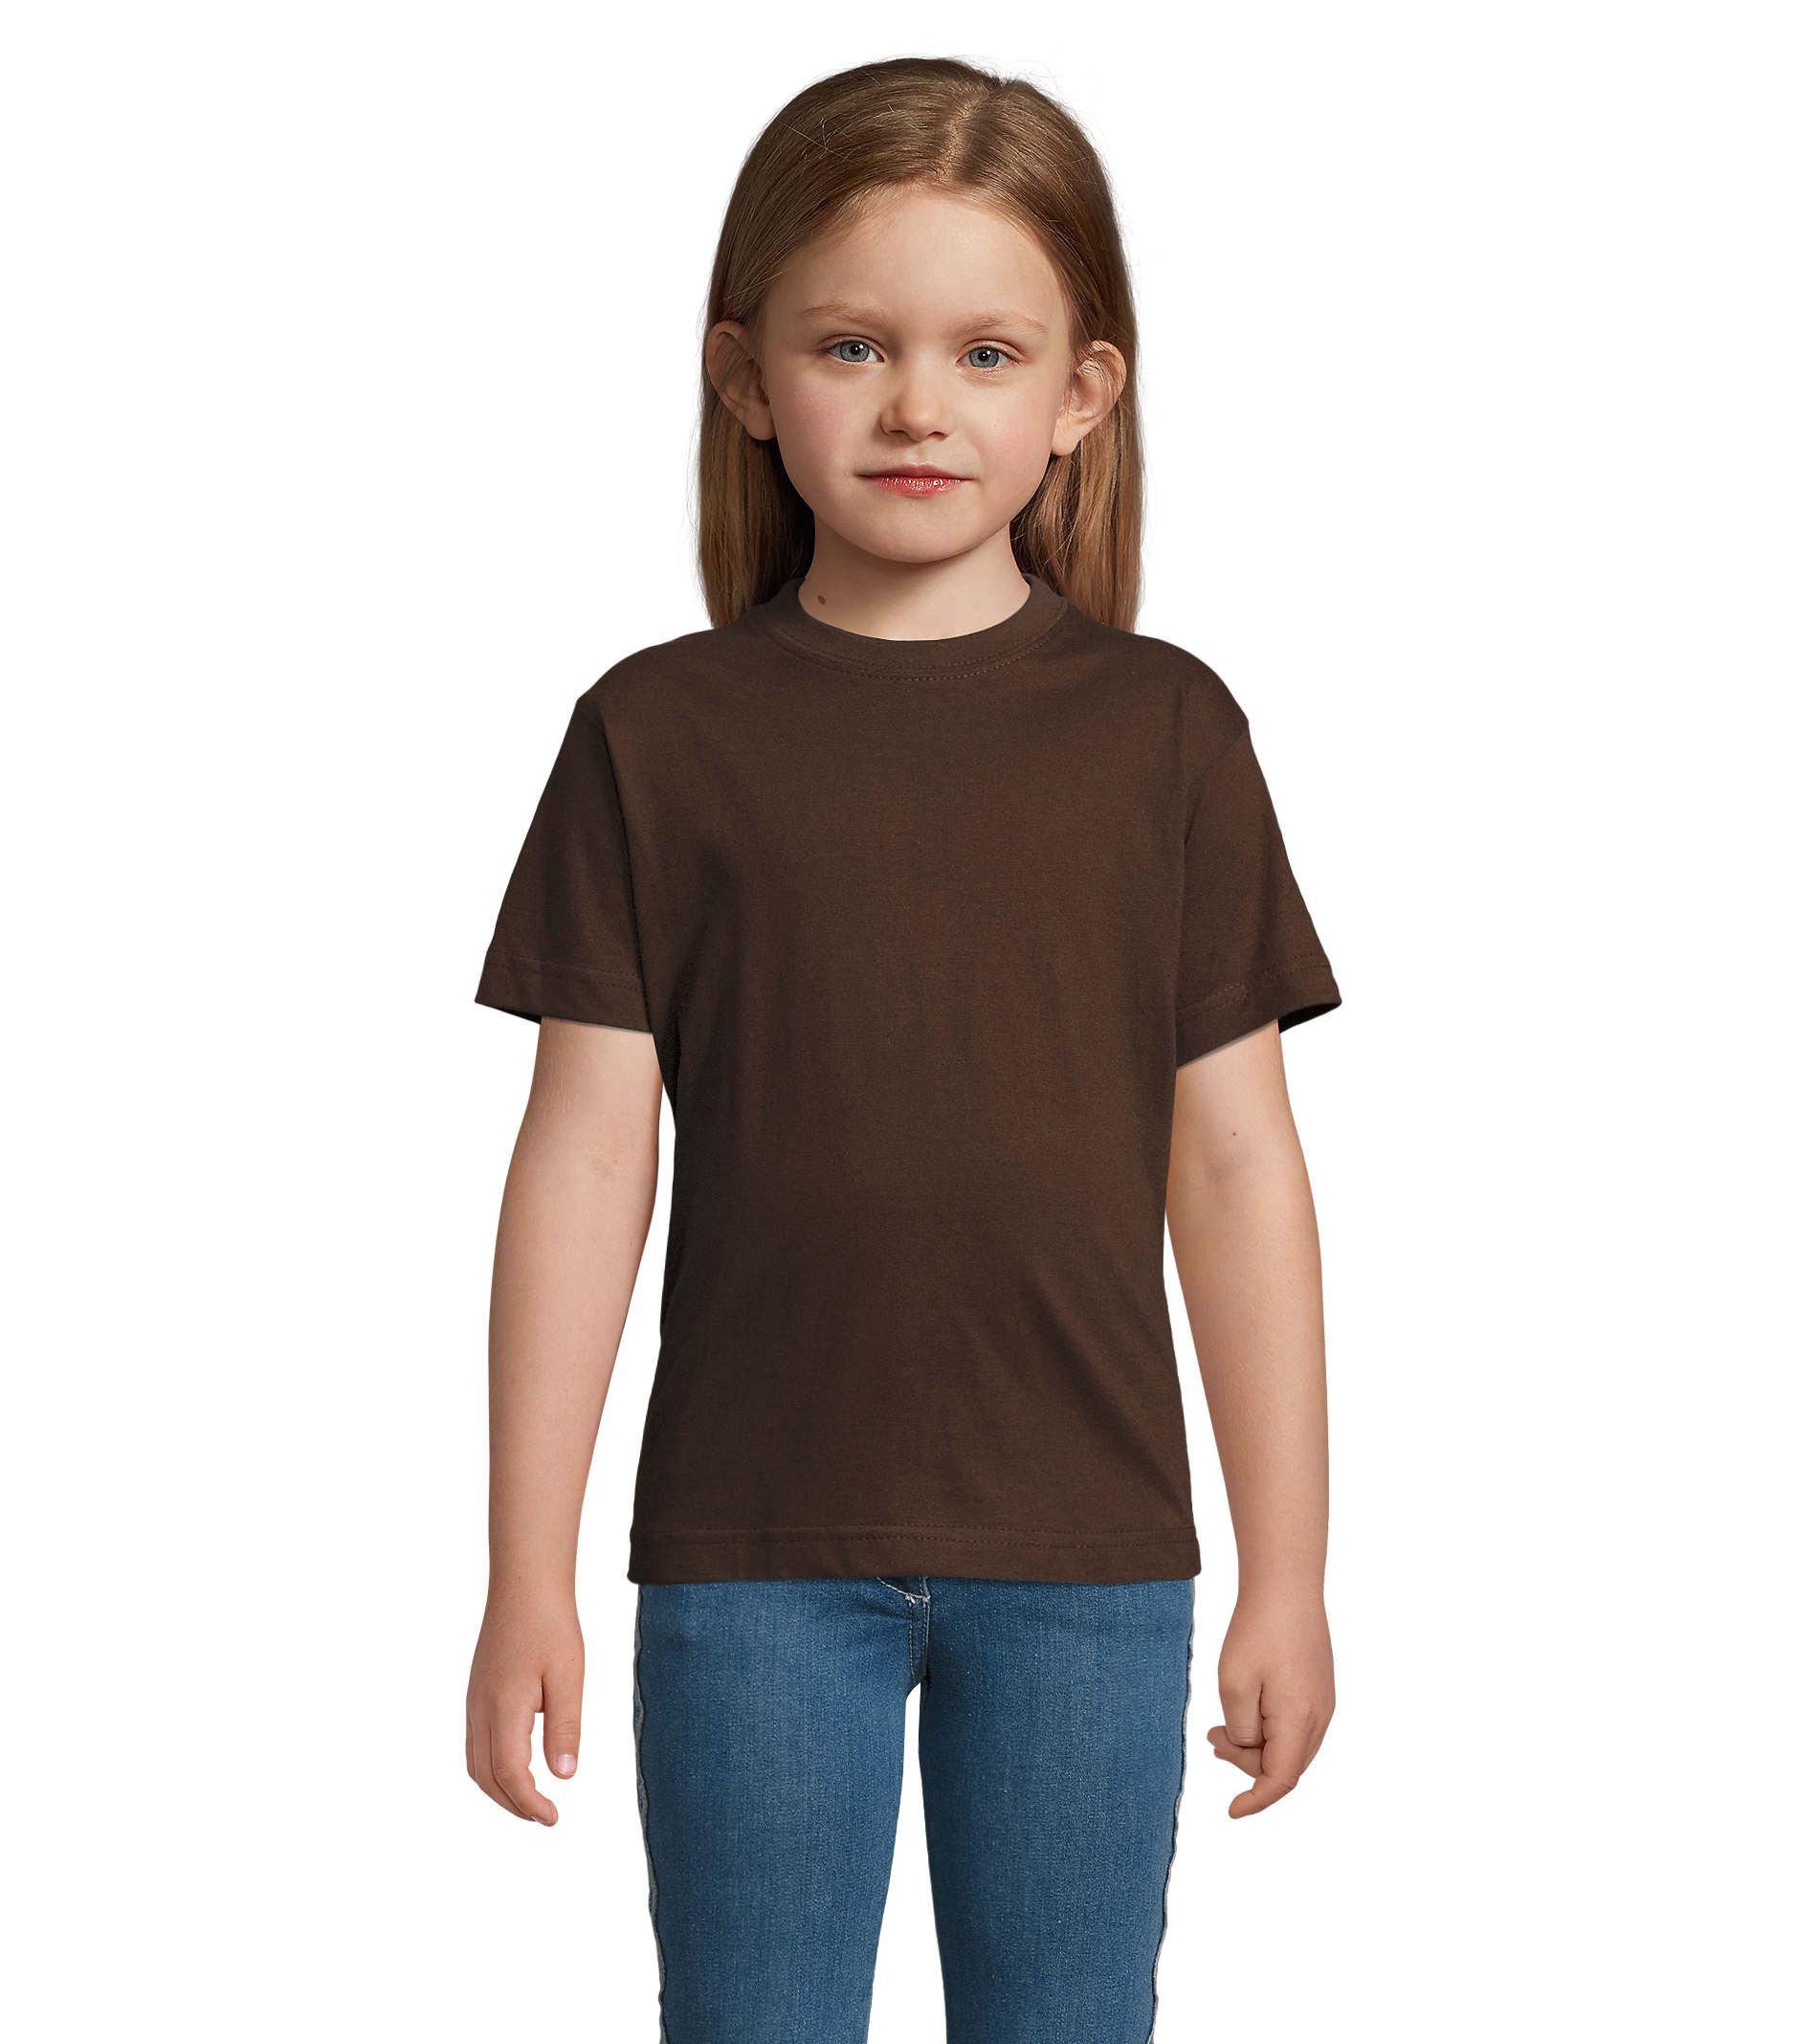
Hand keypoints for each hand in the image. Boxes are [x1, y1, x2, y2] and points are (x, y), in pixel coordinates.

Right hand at [466, 1586, 584, 1824]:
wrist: (523, 1583)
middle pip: (486, 1776)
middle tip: (544, 1817)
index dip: (529, 1804)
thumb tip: (563, 1775)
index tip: (553, 1818)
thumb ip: (565, 1727)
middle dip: (513, 1804)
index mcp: (504, 1708)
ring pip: (475, 1763)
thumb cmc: (551, 1625)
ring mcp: (474, 1700)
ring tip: (530, 1799)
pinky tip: (516, 1764)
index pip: (510, 1774)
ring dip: (499, 1789)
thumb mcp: (568, 1677)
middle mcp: (480, 1709)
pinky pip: (475, 1743)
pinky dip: (491, 1766)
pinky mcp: (476, 1691)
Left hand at [1206, 1589, 1333, 1816]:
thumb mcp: (1235, 1685)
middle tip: (1211, 1740)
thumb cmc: (1258, 1631)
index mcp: (1300, 1721)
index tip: (1231, 1811)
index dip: (1256, 1800)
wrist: (1287, 1585)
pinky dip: (1270, 1730)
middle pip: (1285, 1765)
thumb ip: (1241, 1731)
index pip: (1280, 1779)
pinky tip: (1246, 1709)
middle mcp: (1320, 1718)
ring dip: (1257, 1746)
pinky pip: (1296, 1726)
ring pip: (1291, 1747)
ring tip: (1220, 1728)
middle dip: (1247, 1765)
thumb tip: (1247, 1748)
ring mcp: (1324, 1702)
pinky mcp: (1320, 1688)